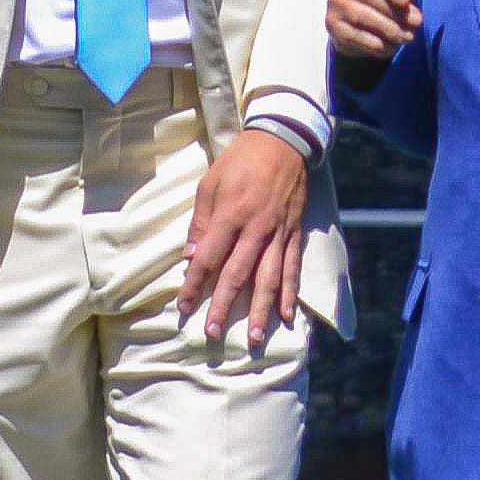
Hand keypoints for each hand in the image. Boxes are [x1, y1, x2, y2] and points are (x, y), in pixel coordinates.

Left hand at [179, 122, 314, 347]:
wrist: (282, 142)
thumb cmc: (239, 162)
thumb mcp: (209, 184)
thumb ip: (201, 223)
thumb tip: (192, 257)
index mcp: (229, 215)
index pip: (208, 258)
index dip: (195, 284)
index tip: (184, 307)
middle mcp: (255, 229)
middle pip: (237, 275)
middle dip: (224, 306)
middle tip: (213, 332)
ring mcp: (278, 234)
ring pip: (268, 279)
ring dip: (261, 310)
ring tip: (255, 338)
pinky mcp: (294, 234)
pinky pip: (292, 268)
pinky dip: (290, 293)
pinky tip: (286, 315)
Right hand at [328, 0, 439, 61]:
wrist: (371, 23)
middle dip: (396, 14)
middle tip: (415, 23)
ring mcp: (334, 2)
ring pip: (363, 18)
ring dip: (389, 30)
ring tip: (406, 36)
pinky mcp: (331, 25)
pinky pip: (355, 36)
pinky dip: (376, 44)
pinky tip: (389, 45)